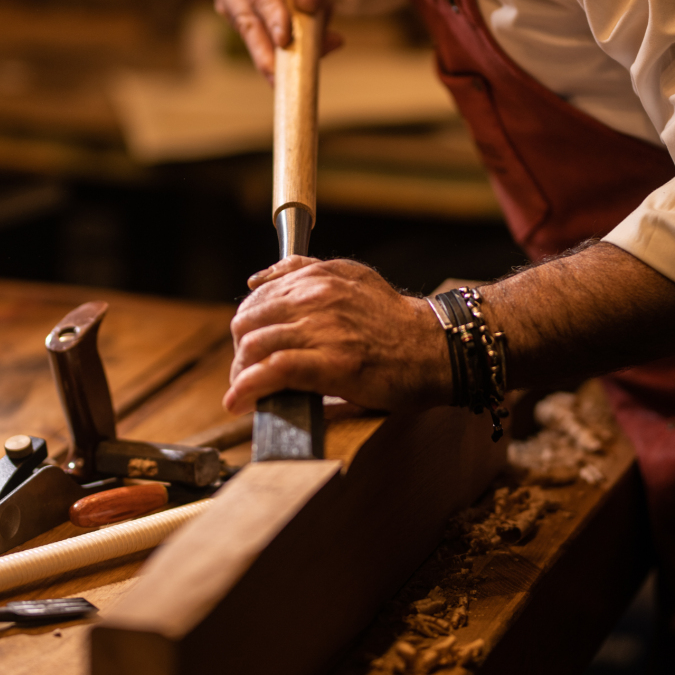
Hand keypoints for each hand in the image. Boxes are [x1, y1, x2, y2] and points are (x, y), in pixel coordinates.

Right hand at [208, 0, 345, 78]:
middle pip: (246, 21)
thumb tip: (308, 6)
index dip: (270, 14)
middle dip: (264, 51)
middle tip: (280, 77)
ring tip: (331, 41)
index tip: (284, 39)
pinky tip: (326, 42)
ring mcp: (232, 6)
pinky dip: (297, 47)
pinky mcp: (245, 24)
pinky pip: (268, 42)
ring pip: (257, 36)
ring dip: (290, 47)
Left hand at [224, 256, 451, 413]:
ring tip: (243, 392)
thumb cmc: (395, 320)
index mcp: (319, 277)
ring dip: (240, 374)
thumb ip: (305, 271)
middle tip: (245, 374)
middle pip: (248, 322)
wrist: (435, 348)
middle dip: (239, 352)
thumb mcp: (352, 277)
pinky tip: (239, 402)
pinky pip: (273, 371)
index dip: (246, 328)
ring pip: (254, 346)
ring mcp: (323, 330)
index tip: (247, 348)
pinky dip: (248, 388)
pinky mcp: (331, 364)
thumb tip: (258, 279)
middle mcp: (316, 298)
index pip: (257, 299)